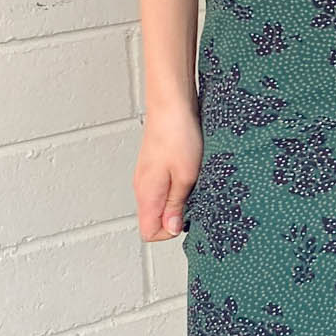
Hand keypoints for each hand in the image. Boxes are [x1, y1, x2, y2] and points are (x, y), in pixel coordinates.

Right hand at [135, 99, 202, 240]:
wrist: (171, 103)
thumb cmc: (178, 134)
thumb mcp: (186, 176)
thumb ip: (176, 205)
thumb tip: (171, 229)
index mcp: (147, 194)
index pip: (148, 233)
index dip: (170, 232)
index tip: (187, 216)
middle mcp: (142, 187)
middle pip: (154, 220)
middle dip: (176, 217)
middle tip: (193, 198)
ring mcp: (147, 176)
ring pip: (160, 203)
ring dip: (178, 201)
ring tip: (192, 183)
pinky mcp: (154, 166)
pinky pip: (163, 188)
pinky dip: (177, 187)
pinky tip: (189, 173)